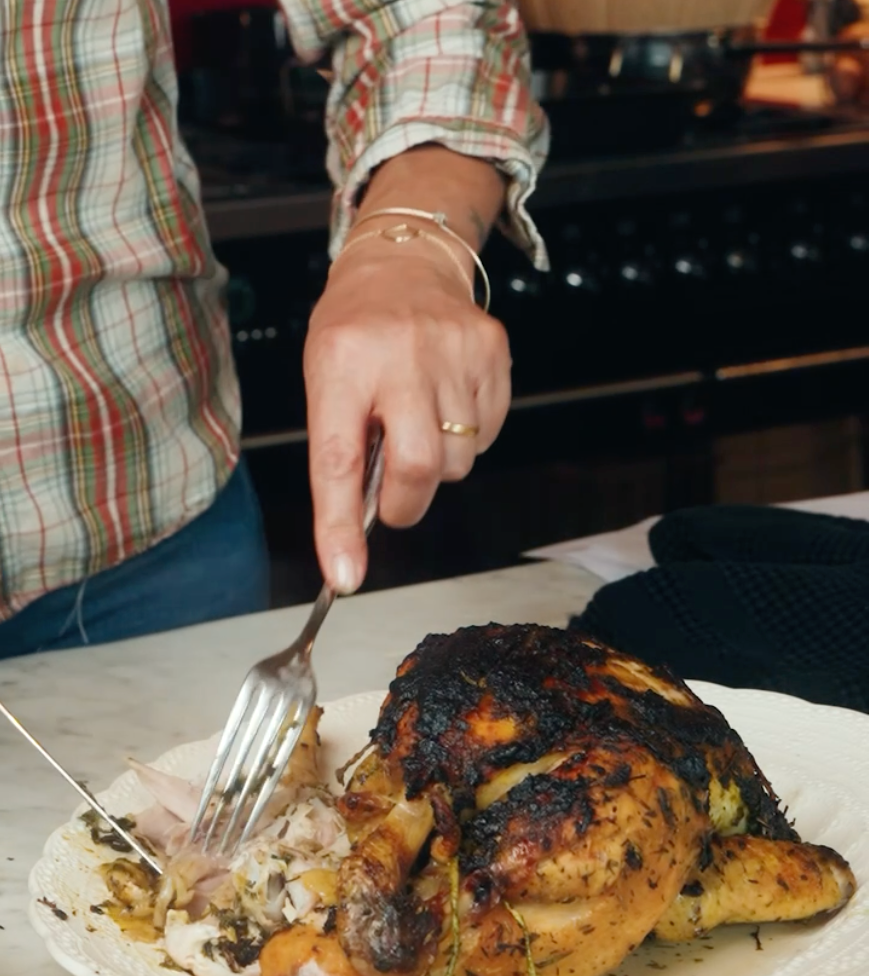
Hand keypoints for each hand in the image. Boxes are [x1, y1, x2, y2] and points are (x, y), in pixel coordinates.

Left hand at [303, 236, 510, 593]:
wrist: (404, 261)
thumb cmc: (356, 335)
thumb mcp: (326, 381)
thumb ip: (342, 455)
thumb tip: (352, 544)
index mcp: (341, 361)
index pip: (338, 459)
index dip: (340, 526)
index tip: (344, 576)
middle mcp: (399, 352)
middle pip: (419, 467)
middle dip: (406, 502)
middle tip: (393, 495)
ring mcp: (453, 349)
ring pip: (458, 461)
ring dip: (438, 465)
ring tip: (418, 421)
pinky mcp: (492, 351)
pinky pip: (486, 436)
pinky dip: (466, 437)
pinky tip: (446, 401)